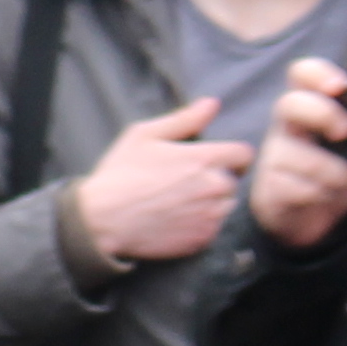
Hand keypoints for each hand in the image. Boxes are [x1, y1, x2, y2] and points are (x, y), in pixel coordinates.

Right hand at [76, 97, 253, 268]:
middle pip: (234, 182)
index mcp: (204, 159)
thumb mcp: (145, 135)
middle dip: (216, 180)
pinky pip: (212, 230)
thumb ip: (184, 119)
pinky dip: (199, 225)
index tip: (213, 160)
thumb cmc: (121, 174)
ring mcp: (210, 217)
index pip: (244, 155)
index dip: (230, 156)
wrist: (102, 221)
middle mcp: (215, 188)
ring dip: (211, 204)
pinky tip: (174, 220)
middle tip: (186, 183)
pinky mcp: (202, 241)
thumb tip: (212, 104)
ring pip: (225, 207)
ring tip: (179, 203)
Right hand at [248, 64, 346, 248]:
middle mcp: (287, 124)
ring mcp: (275, 155)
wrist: (314, 212)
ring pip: (297, 155)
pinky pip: (298, 188)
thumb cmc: (338, 167)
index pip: (302, 74)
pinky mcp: (270, 186)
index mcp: (310, 104)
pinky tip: (324, 194)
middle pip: (290, 103)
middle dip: (323, 114)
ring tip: (343, 178)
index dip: (318, 73)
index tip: (341, 85)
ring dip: (331, 170)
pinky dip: (320, 194)